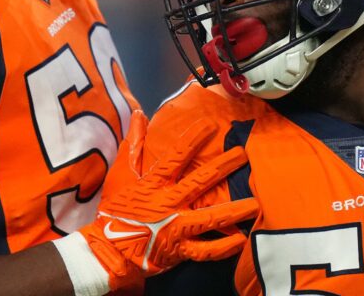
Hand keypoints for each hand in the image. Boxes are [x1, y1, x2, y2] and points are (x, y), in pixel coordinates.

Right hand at [80, 110, 257, 290]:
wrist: (108, 250)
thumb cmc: (115, 209)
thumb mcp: (120, 174)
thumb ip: (133, 144)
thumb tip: (138, 113)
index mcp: (154, 183)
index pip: (176, 156)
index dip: (193, 139)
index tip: (211, 125)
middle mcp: (169, 203)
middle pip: (201, 182)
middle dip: (224, 166)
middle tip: (243, 154)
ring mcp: (176, 228)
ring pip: (210, 218)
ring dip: (234, 210)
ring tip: (255, 203)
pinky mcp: (180, 250)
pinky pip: (206, 250)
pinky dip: (224, 246)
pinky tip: (241, 239)